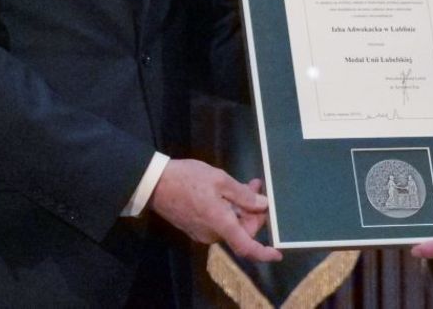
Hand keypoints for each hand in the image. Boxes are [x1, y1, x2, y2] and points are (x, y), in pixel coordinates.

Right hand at [148, 159, 281, 261]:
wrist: (154, 183)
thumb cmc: (188, 179)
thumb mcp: (220, 180)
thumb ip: (243, 195)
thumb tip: (262, 205)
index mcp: (220, 224)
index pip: (246, 246)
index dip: (263, 252)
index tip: (278, 253)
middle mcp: (212, 234)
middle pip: (241, 231)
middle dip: (253, 211)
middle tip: (256, 186)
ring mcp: (202, 232)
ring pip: (231, 225)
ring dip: (242, 208)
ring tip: (246, 185)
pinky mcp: (194, 227)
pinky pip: (219, 223)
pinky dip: (229, 210)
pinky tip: (230, 192)